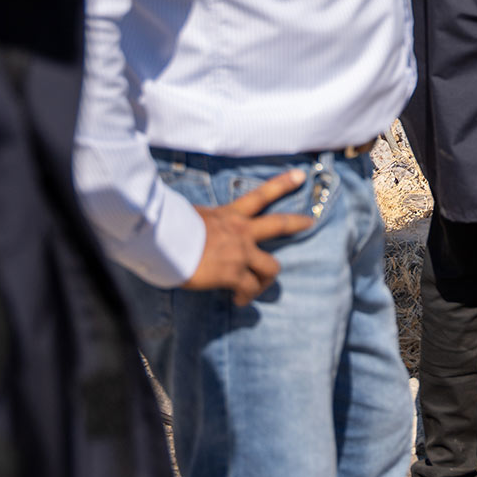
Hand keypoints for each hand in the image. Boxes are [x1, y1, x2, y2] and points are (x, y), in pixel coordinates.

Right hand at [181, 169, 315, 305]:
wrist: (166, 241)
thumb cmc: (171, 227)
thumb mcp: (193, 217)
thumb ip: (204, 222)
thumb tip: (194, 228)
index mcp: (230, 214)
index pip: (261, 195)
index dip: (282, 184)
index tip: (300, 175)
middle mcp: (242, 230)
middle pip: (279, 224)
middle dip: (297, 223)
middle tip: (310, 222)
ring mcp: (241, 252)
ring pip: (271, 268)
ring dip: (266, 280)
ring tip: (257, 287)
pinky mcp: (234, 273)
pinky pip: (249, 289)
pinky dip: (246, 297)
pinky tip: (239, 301)